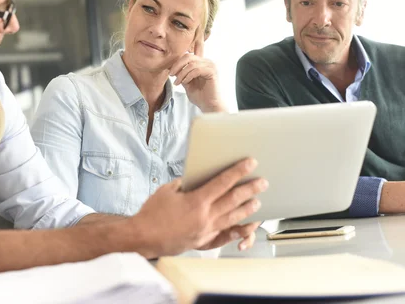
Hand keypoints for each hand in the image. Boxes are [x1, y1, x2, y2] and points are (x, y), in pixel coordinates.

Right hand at [132, 158, 267, 256]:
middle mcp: (205, 217)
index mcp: (197, 201)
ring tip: (257, 202)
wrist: (142, 237)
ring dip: (248, 209)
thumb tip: (196, 179)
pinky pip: (224, 237)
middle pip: (234, 200)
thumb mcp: (168, 190)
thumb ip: (185, 183)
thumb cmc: (152, 213)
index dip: (238, 171)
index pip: (223, 182)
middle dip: (250, 189)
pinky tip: (245, 228)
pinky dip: (237, 232)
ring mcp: (206, 231)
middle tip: (263, 183)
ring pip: (233, 219)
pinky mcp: (203, 242)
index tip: (250, 163)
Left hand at [169, 40, 225, 112]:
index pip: (188, 54)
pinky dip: (188, 76)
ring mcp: (211, 66)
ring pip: (191, 64)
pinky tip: (185, 82)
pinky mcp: (212, 71)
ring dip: (181, 73)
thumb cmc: (199, 95)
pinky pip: (196, 70)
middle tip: (171, 74)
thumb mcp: (186, 82)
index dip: (177, 61)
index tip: (170, 71)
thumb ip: (181, 73)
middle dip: (177, 65)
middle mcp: (207, 62)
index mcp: (201, 63)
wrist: (208, 105)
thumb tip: (170, 66)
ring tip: (177, 82)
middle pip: (188, 56)